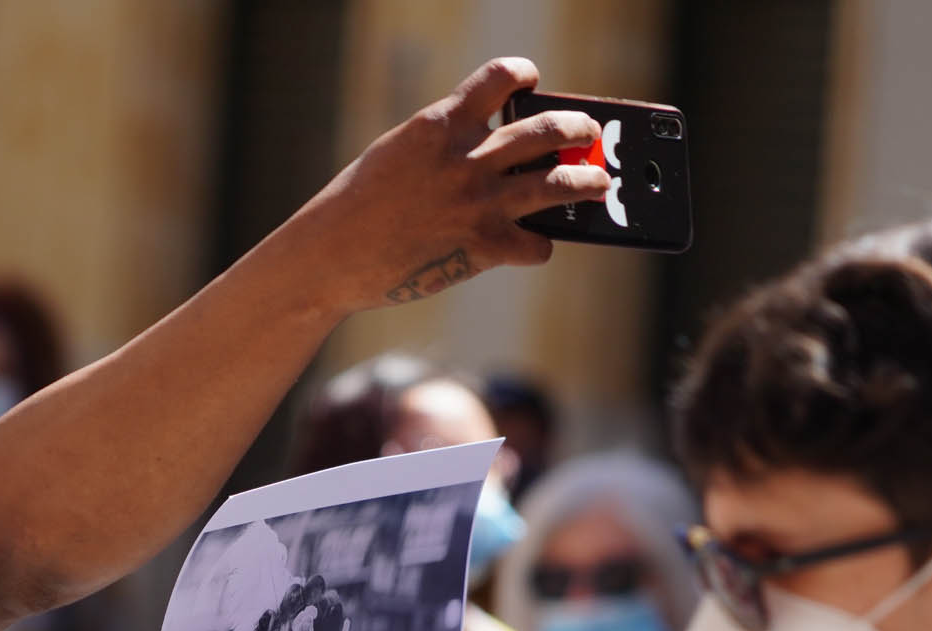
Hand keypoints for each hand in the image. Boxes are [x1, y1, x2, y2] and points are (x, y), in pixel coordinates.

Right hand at [286, 57, 608, 316]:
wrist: (332, 255)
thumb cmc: (357, 205)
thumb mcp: (398, 154)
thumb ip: (444, 145)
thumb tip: (488, 149)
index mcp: (442, 124)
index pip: (500, 78)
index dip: (525, 74)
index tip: (533, 80)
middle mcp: (468, 158)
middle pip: (547, 129)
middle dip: (578, 129)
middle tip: (587, 134)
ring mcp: (479, 203)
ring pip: (559, 183)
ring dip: (588, 182)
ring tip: (599, 182)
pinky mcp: (483, 248)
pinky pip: (537, 245)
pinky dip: (540, 246)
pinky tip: (534, 246)